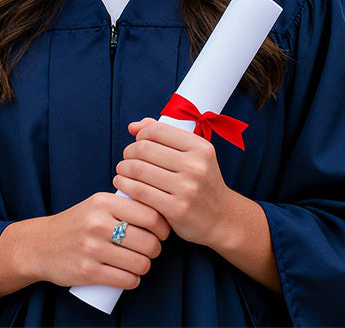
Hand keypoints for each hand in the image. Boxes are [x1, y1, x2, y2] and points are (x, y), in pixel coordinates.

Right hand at [0, 191, 169, 299]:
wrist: (41, 244)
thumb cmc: (77, 223)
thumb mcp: (96, 203)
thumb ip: (123, 203)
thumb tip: (159, 210)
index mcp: (103, 202)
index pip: (149, 214)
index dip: (162, 225)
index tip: (162, 231)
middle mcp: (98, 223)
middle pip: (147, 240)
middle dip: (156, 248)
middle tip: (153, 249)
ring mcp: (92, 249)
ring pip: (139, 262)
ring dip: (146, 266)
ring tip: (142, 262)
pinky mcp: (88, 272)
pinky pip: (125, 280)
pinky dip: (134, 280)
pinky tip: (132, 276)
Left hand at [113, 118, 236, 248]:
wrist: (222, 218)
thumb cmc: (202, 182)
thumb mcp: (193, 155)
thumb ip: (165, 136)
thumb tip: (133, 126)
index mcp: (200, 147)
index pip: (158, 130)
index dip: (142, 134)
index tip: (138, 143)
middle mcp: (196, 165)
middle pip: (146, 148)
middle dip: (129, 151)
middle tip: (126, 158)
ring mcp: (187, 188)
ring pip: (140, 169)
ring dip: (124, 168)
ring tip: (122, 170)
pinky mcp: (177, 209)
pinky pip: (141, 191)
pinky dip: (126, 184)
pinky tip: (121, 183)